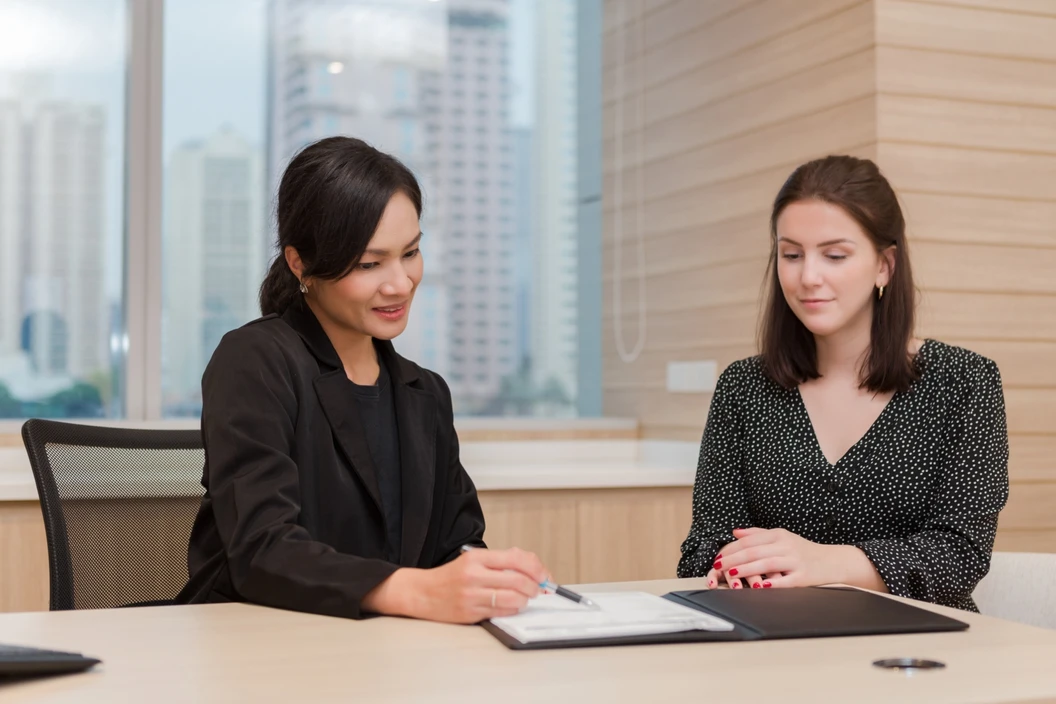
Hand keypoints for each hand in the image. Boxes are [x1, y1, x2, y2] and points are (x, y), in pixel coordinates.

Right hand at [365, 547, 549, 623]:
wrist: (422, 593)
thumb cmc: (451, 577)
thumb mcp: (473, 560)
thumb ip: (500, 562)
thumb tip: (532, 568)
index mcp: (477, 557)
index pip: (516, 559)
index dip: (536, 568)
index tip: (543, 574)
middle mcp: (474, 575)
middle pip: (518, 579)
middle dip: (535, 586)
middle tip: (539, 589)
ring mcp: (472, 595)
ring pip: (512, 598)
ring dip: (526, 600)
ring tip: (525, 598)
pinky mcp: (470, 613)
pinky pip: (501, 612)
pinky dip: (513, 609)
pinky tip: (513, 606)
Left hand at [705, 528, 841, 589]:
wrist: (832, 561)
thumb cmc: (803, 550)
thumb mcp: (782, 537)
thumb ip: (758, 534)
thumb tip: (735, 532)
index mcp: (778, 535)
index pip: (749, 540)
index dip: (731, 548)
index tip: (717, 556)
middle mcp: (786, 545)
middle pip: (755, 551)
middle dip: (733, 559)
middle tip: (718, 566)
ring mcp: (795, 561)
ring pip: (767, 564)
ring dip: (747, 569)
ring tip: (731, 574)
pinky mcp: (803, 576)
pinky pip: (785, 581)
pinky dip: (772, 583)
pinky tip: (760, 586)